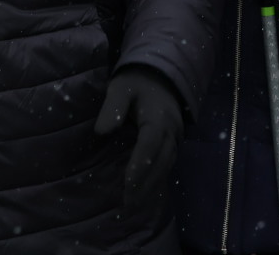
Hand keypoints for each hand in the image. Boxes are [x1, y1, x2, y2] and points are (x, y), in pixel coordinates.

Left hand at [93, 65, 182, 201]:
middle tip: (128, 205)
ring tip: (135, 204)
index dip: (140, 165)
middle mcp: (171, 129)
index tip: (127, 184)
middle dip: (145, 184)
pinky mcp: (175, 141)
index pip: (150, 144)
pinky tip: (146, 192)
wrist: (161, 74)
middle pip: (161, 161)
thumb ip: (112, 107)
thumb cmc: (136, 81)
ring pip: (167, 166)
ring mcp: (176, 136)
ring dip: (152, 186)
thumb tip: (102, 131)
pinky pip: (168, 164)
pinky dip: (158, 179)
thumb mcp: (121, 87)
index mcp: (158, 116)